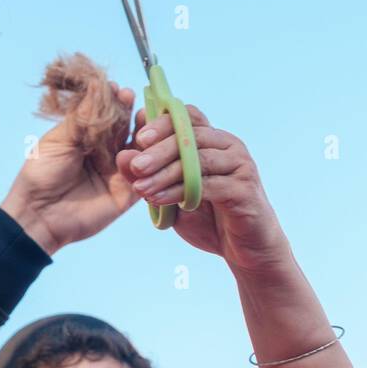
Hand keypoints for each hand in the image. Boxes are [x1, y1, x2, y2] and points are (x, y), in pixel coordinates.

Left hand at [0, 84, 137, 254]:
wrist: (38, 215)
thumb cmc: (40, 175)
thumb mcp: (59, 140)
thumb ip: (82, 117)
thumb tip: (98, 84)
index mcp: (88, 137)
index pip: (109, 115)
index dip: (116, 102)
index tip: (118, 90)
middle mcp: (106, 152)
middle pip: (128, 128)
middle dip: (133, 113)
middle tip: (134, 100)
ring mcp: (118, 172)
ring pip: (140, 150)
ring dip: (144, 134)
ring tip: (144, 119)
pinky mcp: (127, 194)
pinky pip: (144, 176)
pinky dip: (145, 162)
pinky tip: (142, 150)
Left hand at [116, 105, 289, 272]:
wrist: (242, 250)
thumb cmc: (207, 219)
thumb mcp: (171, 196)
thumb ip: (150, 177)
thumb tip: (122, 156)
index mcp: (213, 140)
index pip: (188, 117)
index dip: (164, 123)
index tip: (139, 137)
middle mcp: (229, 146)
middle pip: (191, 136)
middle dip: (159, 150)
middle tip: (136, 166)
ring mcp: (240, 166)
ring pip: (198, 161)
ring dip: (165, 174)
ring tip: (140, 188)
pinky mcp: (244, 189)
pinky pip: (207, 186)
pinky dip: (179, 192)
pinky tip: (158, 200)